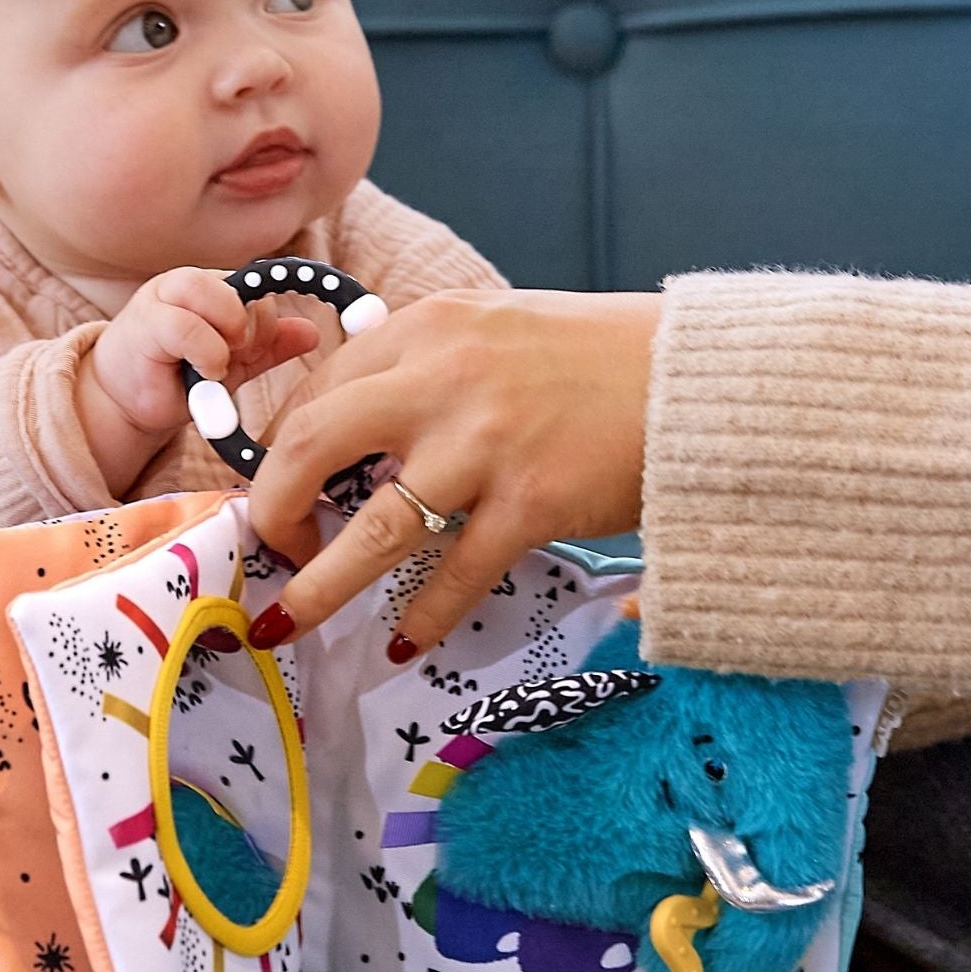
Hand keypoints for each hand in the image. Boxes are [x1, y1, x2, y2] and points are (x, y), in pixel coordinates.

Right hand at [77, 266, 320, 495]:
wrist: (128, 402)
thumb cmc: (178, 378)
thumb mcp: (234, 363)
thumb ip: (269, 347)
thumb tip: (314, 333)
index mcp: (215, 287)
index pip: (260, 285)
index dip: (269, 319)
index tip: (261, 351)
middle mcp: (190, 282)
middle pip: (243, 284)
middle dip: (254, 327)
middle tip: (241, 357)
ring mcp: (164, 296)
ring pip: (215, 294)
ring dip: (229, 336)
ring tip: (219, 365)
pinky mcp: (144, 321)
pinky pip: (186, 326)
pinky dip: (206, 352)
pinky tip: (203, 372)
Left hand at [245, 287, 661, 654]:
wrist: (700, 380)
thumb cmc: (599, 358)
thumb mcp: (495, 330)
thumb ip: (425, 366)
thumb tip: (355, 426)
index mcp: (428, 328)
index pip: (319, 392)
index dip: (282, 453)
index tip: (282, 493)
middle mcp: (444, 377)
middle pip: (311, 447)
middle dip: (273, 510)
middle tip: (270, 552)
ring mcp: (486, 444)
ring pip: (372, 529)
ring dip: (320, 585)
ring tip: (286, 622)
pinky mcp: (532, 502)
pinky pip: (454, 575)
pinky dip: (422, 617)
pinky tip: (402, 644)